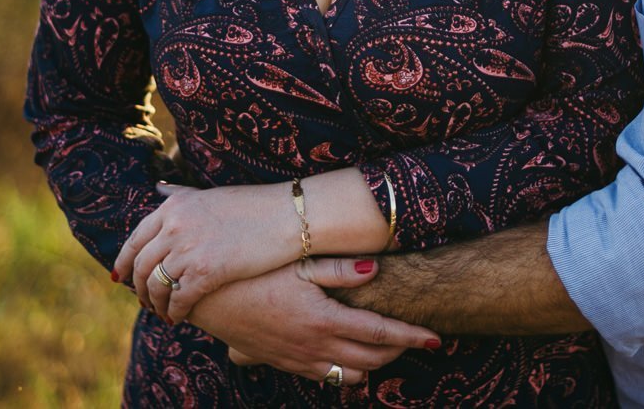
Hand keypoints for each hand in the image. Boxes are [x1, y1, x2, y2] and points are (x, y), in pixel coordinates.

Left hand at [115, 183, 299, 322]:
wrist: (288, 215)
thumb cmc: (255, 205)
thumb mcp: (210, 195)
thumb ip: (181, 195)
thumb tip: (158, 190)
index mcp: (173, 207)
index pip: (135, 240)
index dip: (123, 263)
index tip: (121, 279)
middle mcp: (174, 226)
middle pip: (140, 266)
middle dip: (138, 289)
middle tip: (144, 302)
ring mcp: (188, 249)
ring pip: (155, 286)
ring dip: (155, 304)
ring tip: (162, 313)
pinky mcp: (206, 272)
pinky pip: (178, 300)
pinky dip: (175, 312)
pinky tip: (180, 318)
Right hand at [191, 257, 441, 385]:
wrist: (207, 300)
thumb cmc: (252, 274)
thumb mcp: (297, 264)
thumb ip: (338, 269)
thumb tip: (374, 269)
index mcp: (323, 320)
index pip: (379, 333)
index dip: (411, 336)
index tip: (436, 337)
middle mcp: (314, 347)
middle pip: (372, 358)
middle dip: (399, 350)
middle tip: (417, 338)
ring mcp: (299, 359)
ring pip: (350, 374)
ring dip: (373, 363)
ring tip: (387, 346)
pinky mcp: (284, 363)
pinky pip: (325, 378)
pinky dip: (346, 372)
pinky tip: (350, 359)